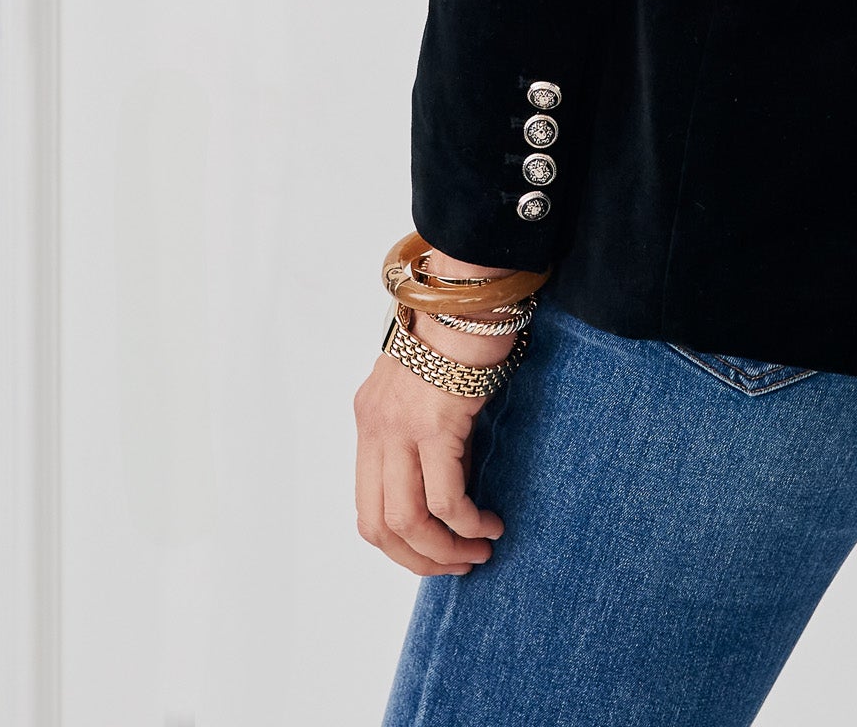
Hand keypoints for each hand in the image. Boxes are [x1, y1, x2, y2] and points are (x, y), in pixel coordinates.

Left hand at [353, 250, 521, 576]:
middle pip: (379, 525)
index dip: (399, 543)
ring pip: (407, 521)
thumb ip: (422, 432)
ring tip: (478, 552)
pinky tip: (490, 525)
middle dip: (418, 560)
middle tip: (457, 565)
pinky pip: (446, 498)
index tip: (434, 552)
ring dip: (444, 551)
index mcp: (369, 420)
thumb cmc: (459, 330)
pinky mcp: (436, 424)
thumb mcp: (424, 386)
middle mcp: (375, 427)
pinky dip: (467, 523)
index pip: (367, 505)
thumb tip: (445, 485)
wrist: (471, 289)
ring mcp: (401, 427)